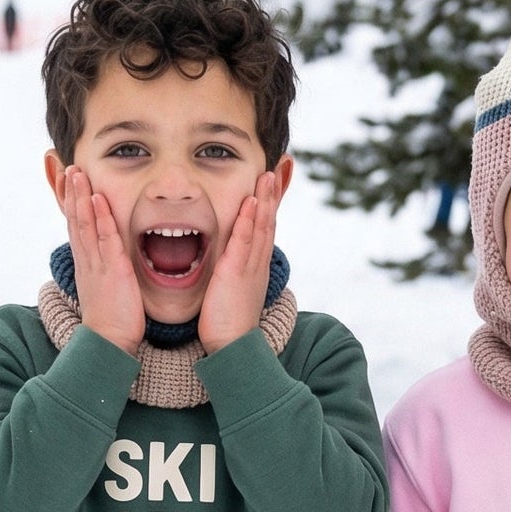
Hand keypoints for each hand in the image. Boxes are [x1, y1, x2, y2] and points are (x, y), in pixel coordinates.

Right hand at [62, 165, 143, 354]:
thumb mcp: (103, 290)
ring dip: (81, 197)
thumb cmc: (111, 321)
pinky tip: (98, 200)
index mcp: (86, 264)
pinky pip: (105, 240)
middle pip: (75, 220)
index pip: (75, 228)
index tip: (67, 182)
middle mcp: (88, 261)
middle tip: (67, 167)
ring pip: (85, 224)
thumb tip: (106, 265)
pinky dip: (101, 219)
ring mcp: (98, 264)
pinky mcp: (113, 271)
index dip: (71, 204)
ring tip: (77, 173)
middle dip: (71, 193)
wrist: (108, 343)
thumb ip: (104, 273)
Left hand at [198, 170, 283, 353]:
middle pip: (269, 219)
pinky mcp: (236, 273)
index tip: (278, 176)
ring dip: (266, 198)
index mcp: (256, 263)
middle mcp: (257, 261)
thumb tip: (231, 262)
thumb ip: (234, 271)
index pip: (266, 224)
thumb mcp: (234, 289)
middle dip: (276, 191)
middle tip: (282, 164)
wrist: (232, 347)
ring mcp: (249, 266)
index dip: (272, 200)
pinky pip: (244, 241)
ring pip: (261, 226)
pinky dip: (248, 220)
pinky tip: (251, 201)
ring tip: (269, 173)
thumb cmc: (228, 322)